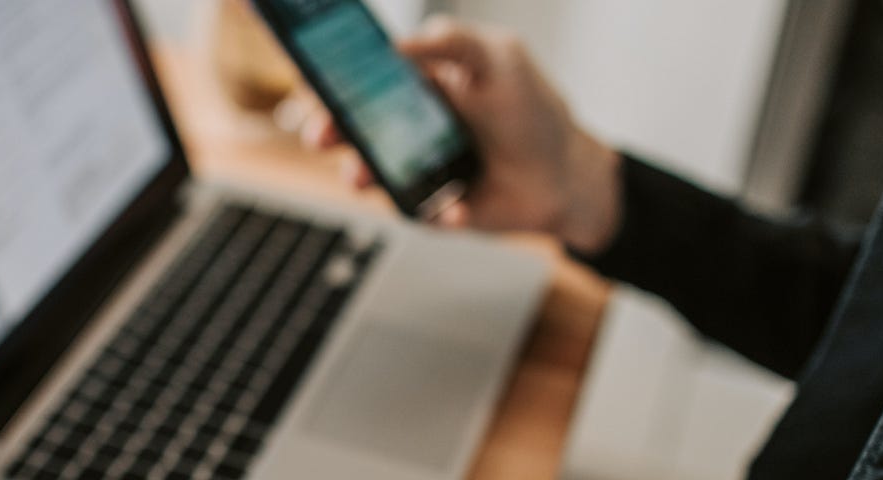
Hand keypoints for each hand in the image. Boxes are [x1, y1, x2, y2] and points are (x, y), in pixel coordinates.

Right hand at [300, 17, 624, 254]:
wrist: (566, 176)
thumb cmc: (533, 112)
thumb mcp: (500, 58)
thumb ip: (452, 40)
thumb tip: (398, 43)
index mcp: (417, 85)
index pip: (360, 77)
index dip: (332, 80)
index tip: (315, 84)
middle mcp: (407, 127)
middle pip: (350, 126)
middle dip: (328, 128)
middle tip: (320, 134)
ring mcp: (414, 169)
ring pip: (368, 173)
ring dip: (360, 174)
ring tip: (363, 177)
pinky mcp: (430, 207)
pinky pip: (416, 212)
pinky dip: (435, 211)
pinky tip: (457, 206)